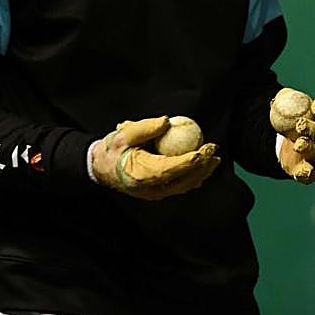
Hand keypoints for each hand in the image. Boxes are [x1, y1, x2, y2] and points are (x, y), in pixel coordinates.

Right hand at [91, 116, 219, 199]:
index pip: (169, 169)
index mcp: (140, 174)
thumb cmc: (112, 150)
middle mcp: (149, 188)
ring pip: (183, 186)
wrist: (100, 168)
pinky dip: (193, 177)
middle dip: (201, 167)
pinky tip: (203, 167)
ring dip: (201, 173)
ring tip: (214, 159)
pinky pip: (179, 186)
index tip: (203, 151)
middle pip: (182, 181)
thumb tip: (167, 121)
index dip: (188, 161)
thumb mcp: (123, 135)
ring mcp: (154, 193)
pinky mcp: (157, 192)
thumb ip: (145, 128)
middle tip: (214, 151)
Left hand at [271, 91, 314, 184]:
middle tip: (300, 124)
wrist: (284, 141)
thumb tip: (278, 100)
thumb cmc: (292, 118)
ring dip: (311, 150)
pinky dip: (307, 174)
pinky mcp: (311, 172)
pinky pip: (311, 175)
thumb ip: (285, 100)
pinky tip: (301, 171)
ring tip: (299, 144)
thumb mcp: (288, 105)